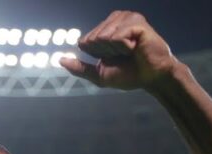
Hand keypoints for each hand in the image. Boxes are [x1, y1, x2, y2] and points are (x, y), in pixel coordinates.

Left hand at [60, 11, 178, 91]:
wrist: (152, 78)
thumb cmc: (129, 75)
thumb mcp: (99, 74)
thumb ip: (79, 68)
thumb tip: (59, 60)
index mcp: (104, 29)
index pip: (84, 42)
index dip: (97, 56)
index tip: (114, 58)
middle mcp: (114, 20)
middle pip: (92, 39)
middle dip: (105, 53)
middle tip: (124, 55)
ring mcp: (126, 18)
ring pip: (103, 36)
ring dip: (115, 50)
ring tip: (131, 51)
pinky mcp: (136, 21)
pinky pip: (116, 36)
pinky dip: (124, 47)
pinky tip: (136, 47)